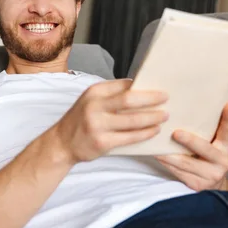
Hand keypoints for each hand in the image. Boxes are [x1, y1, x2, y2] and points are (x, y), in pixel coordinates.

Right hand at [53, 79, 168, 163]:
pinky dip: (145, 133)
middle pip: (130, 100)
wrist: (61, 143)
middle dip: (152, 99)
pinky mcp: (102, 142)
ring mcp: (98, 125)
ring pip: (133, 120)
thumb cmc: (81, 119)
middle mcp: (94, 106)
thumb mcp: (91, 100)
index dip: (143, 86)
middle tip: (166, 98)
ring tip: (164, 116)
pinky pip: (130, 137)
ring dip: (153, 117)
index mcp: (94, 92)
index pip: (124, 85)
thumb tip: (140, 89)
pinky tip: (154, 130)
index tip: (159, 87)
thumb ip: (112, 95)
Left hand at [155, 103, 227, 191]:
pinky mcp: (197, 185)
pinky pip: (178, 172)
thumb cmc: (209, 159)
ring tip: (157, 144)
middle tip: (176, 133)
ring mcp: (210, 175)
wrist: (213, 186)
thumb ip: (210, 131)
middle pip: (204, 148)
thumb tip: (191, 108)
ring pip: (186, 163)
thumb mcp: (215, 145)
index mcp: (226, 148)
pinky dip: (166, 163)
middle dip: (189, 141)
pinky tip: (157, 156)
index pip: (227, 131)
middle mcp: (222, 161)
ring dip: (169, 153)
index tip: (227, 105)